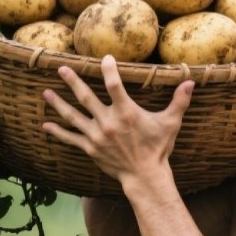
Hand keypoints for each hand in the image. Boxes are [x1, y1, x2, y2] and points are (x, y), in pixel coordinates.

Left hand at [41, 55, 194, 184]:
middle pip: (86, 97)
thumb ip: (179, 101)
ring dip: (58, 104)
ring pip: (74, 116)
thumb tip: (191, 81)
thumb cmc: (158, 148)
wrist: (145, 176)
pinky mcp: (90, 149)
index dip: (109, 70)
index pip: (115, 85)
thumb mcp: (171, 123)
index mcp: (126, 113)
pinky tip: (45, 124)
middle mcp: (108, 123)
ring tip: (46, 92)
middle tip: (61, 68)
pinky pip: (71, 138)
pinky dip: (58, 132)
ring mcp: (97, 136)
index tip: (105, 58)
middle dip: (73, 81)